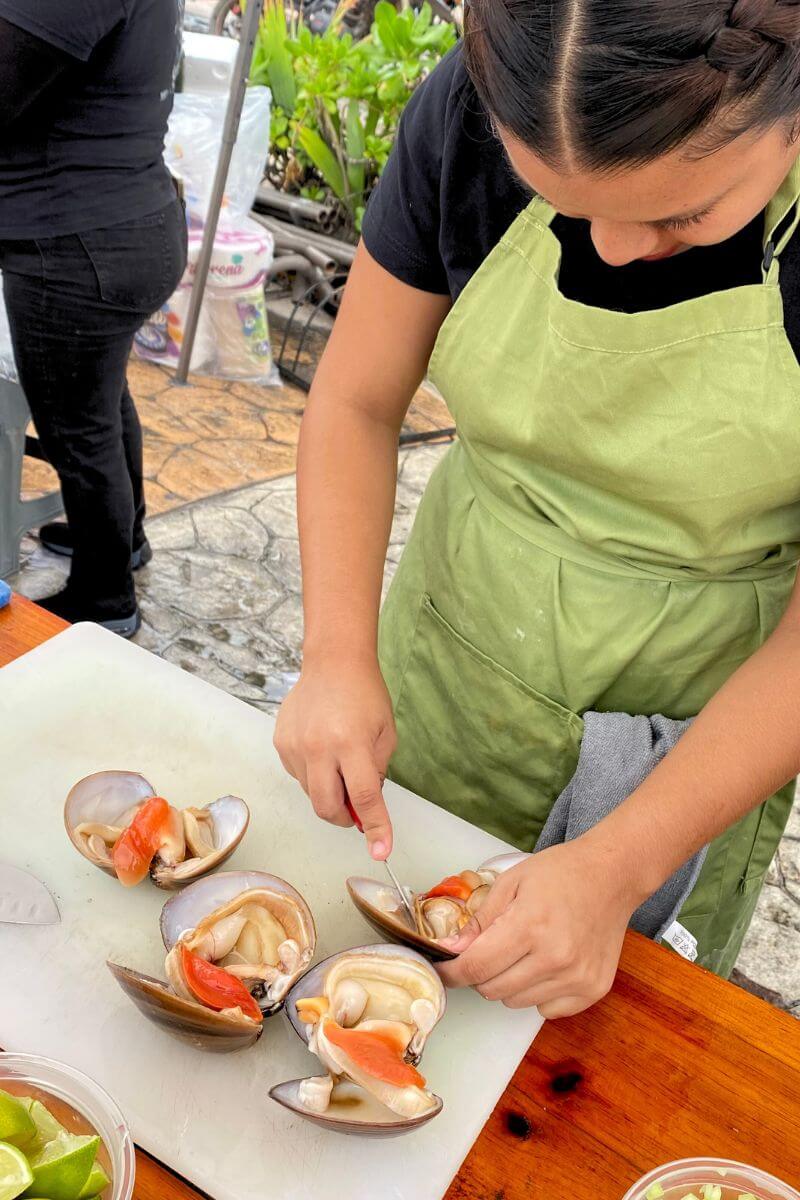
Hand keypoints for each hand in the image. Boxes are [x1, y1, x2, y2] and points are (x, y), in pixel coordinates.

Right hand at [274, 657, 396, 858]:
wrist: (333, 662)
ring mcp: (295, 746)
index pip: (364, 797)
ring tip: (340, 764)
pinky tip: (323, 750)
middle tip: (356, 810)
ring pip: (311, 793)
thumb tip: (365, 807)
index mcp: (351, 744)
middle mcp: (319, 748)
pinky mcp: (281, 743)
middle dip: (345, 818)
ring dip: (329, 792)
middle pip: (328, 807)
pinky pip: (298, 775)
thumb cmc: (365, 695)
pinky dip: (314, 774)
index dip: (376, 828)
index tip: (381, 850)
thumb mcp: (385, 734)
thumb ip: (376, 772)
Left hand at [437, 838, 637, 1017]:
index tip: (443, 969)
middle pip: (493, 989)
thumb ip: (480, 921)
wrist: (612, 875)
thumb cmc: (560, 872)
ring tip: (524, 952)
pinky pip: (547, 1010)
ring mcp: (578, 977)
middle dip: (481, 973)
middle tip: (491, 950)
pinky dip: (538, 992)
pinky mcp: (594, 989)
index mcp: (530, 926)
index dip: (452, 972)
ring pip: (517, 1002)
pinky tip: (547, 964)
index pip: (476, 966)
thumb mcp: (511, 882)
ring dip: (509, 983)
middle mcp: (556, 958)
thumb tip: (451, 951)